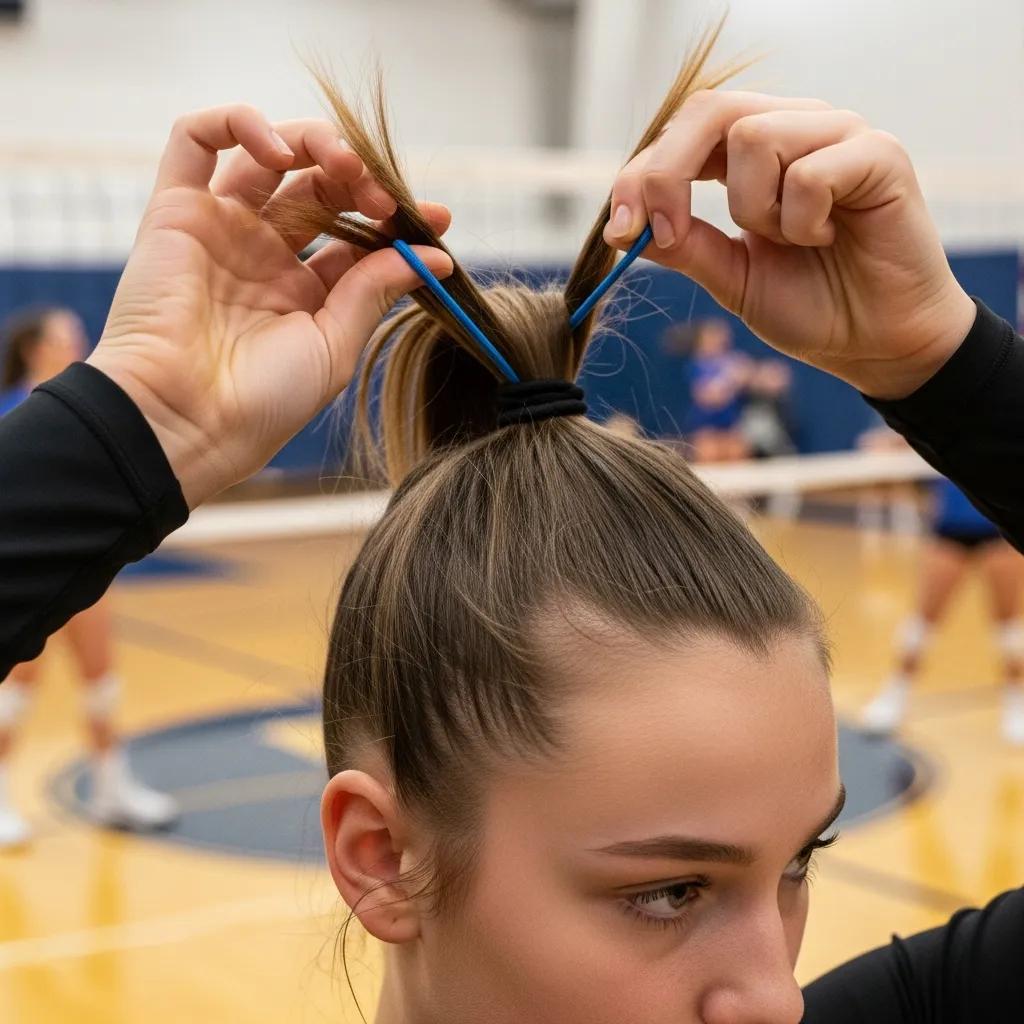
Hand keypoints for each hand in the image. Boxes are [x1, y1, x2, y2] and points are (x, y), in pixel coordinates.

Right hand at [87, 105, 451, 506]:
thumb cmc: (263, 401)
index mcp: (301, 292)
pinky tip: (279, 152)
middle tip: (385, 198)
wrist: (187, 419)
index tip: (438, 219)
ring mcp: (219, 229)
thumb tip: (436, 257)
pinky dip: (236, 123)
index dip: (395, 221)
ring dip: (313, 144)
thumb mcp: (335, 346)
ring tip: (344, 167)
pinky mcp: (174, 210)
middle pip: (317, 188)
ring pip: (266, 155)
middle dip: (360, 180)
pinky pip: (194, 140)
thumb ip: (375, 291)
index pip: (354, 236)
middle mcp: (261, 255)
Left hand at [604, 91, 976, 399]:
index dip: (641, 175)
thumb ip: (683, 247)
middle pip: (709, 110)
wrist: (874, 343)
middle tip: (669, 233)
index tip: (619, 227)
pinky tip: (828, 236)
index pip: (682, 133)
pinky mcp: (877, 153)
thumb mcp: (731, 277)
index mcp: (754, 153)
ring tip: (791, 240)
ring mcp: (836, 134)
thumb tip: (621, 228)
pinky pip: (808, 172)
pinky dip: (802, 219)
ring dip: (754, 209)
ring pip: (753, 137)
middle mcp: (793, 128)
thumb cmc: (812, 306)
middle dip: (669, 174)